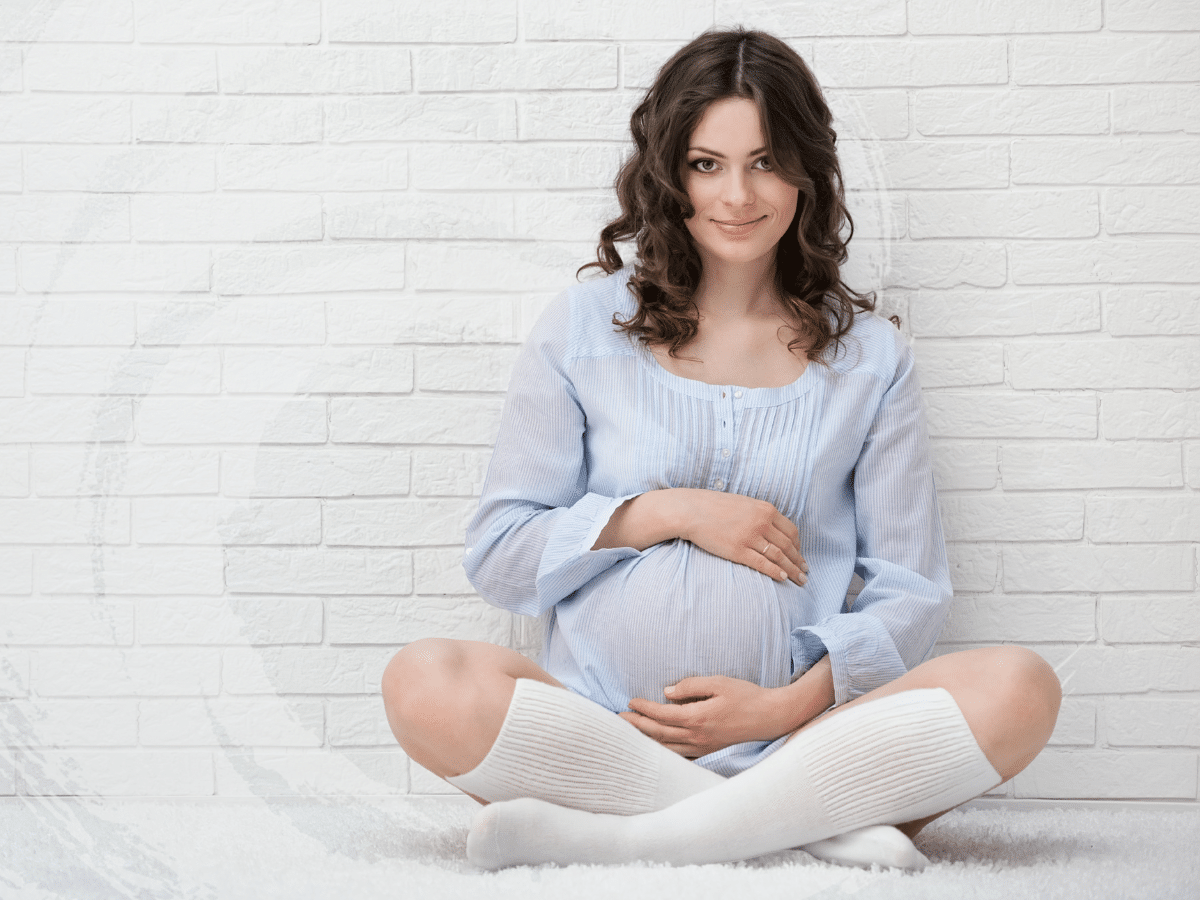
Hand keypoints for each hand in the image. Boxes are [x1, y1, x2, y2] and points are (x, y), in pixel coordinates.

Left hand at [618, 675, 789, 757]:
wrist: (771, 717)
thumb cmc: (746, 696)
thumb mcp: (719, 682)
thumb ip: (691, 686)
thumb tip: (667, 692)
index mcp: (697, 718)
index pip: (662, 714)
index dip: (644, 709)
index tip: (630, 702)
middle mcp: (697, 737)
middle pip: (658, 733)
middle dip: (636, 726)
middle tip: (617, 719)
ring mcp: (703, 747)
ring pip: (666, 748)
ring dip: (646, 740)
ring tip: (630, 734)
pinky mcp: (709, 751)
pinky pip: (680, 755)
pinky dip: (663, 751)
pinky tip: (655, 747)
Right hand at [673, 489, 807, 584]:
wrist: (692, 510)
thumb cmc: (716, 507)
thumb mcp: (745, 504)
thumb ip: (761, 514)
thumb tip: (774, 528)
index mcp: (765, 510)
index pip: (791, 531)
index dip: (798, 546)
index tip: (800, 555)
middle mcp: (762, 523)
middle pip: (788, 546)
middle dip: (799, 561)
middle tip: (805, 571)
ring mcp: (750, 537)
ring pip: (779, 557)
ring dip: (792, 570)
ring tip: (800, 580)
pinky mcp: (738, 550)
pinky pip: (763, 564)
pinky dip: (776, 572)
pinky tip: (783, 578)